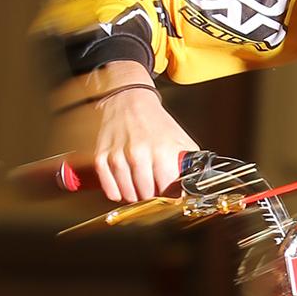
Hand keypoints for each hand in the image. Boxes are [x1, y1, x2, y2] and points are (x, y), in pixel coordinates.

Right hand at [73, 62, 199, 204]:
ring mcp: (118, 157)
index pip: (167, 189)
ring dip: (136, 195)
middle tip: (154, 187)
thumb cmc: (155, 121)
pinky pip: (111, 191)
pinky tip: (125, 184)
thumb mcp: (180, 139)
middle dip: (152, 195)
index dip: (170, 194)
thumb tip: (195, 183)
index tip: (169, 192)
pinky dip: (118, 193)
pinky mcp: (101, 158)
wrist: (129, 100)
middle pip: (147, 195)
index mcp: (161, 150)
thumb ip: (189, 162)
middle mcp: (138, 154)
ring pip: (128, 196)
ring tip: (140, 184)